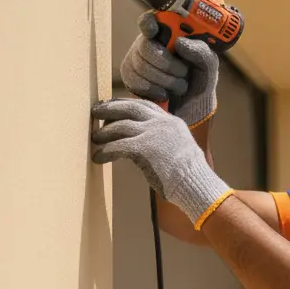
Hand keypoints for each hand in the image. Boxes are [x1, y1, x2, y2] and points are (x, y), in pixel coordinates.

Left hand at [91, 99, 230, 226]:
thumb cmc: (189, 176)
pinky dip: (105, 151)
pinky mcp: (144, 147)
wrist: (195, 184)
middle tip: (95, 111)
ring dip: (104, 132)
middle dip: (111, 108)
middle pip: (130, 107)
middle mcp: (163, 123)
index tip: (113, 105)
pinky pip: (118, 145)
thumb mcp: (180, 150)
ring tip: (94, 138)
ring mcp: (153, 133)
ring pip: (121, 126)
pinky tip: (98, 157)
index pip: (146, 105)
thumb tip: (149, 147)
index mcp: (172, 122)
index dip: (127, 104)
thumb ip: (166, 142)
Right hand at [119, 12, 218, 126]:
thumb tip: (181, 42)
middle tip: (183, 72)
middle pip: (145, 47)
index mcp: (168, 34)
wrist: (192, 106)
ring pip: (141, 67)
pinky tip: (165, 94)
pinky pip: (134, 82)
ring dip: (165, 80)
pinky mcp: (130, 77)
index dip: (148, 23)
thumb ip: (201, 52)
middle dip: (166, 64)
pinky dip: (154, 90)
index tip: (153, 31)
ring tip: (180, 86)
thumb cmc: (200, 80)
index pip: (150, 20)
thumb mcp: (208, 65)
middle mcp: (149, 43)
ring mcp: (136, 60)